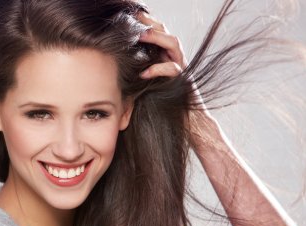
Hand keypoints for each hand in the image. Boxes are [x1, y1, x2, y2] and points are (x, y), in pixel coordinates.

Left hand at [137, 12, 216, 145]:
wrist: (191, 127)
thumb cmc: (164, 110)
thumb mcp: (146, 89)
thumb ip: (137, 76)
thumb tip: (114, 71)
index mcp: (166, 59)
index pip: (157, 35)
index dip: (145, 25)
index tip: (127, 18)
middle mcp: (175, 60)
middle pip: (165, 33)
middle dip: (150, 24)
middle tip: (133, 18)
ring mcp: (182, 70)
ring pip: (173, 45)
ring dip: (156, 38)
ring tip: (139, 36)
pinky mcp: (184, 83)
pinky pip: (173, 70)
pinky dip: (158, 69)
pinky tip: (144, 73)